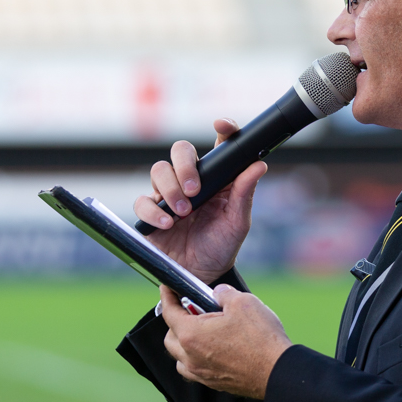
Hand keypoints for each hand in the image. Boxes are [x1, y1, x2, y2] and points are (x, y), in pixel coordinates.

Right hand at [133, 118, 267, 283]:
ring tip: (183, 212)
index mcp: (217, 177)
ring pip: (159, 170)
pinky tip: (167, 223)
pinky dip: (153, 211)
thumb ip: (244, 193)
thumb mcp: (238, 222)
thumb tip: (259, 165)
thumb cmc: (221, 246)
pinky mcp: (150, 212)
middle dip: (185, 165)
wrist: (200, 276)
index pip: (220, 144)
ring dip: (170, 189)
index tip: (221, 125)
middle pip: (181, 150)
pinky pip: (142, 201)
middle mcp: (191, 180)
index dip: (223, 129)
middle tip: (194, 189)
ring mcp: (168, 194)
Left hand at [160, 284, 291, 399]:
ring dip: (184, 343)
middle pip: (170, 337)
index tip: (167, 289)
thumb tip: (218, 293)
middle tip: (191, 309)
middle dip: (175, 321)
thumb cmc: (260, 338)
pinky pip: (195, 370)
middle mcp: (190, 357)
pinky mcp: (214, 383)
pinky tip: (212, 350)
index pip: (169, 313)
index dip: (167, 297)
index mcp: (191, 335)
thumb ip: (223, 294)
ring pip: (180, 358)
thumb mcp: (242, 302)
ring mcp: (202, 374)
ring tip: (202, 331)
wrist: (278, 371)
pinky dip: (196, 358)